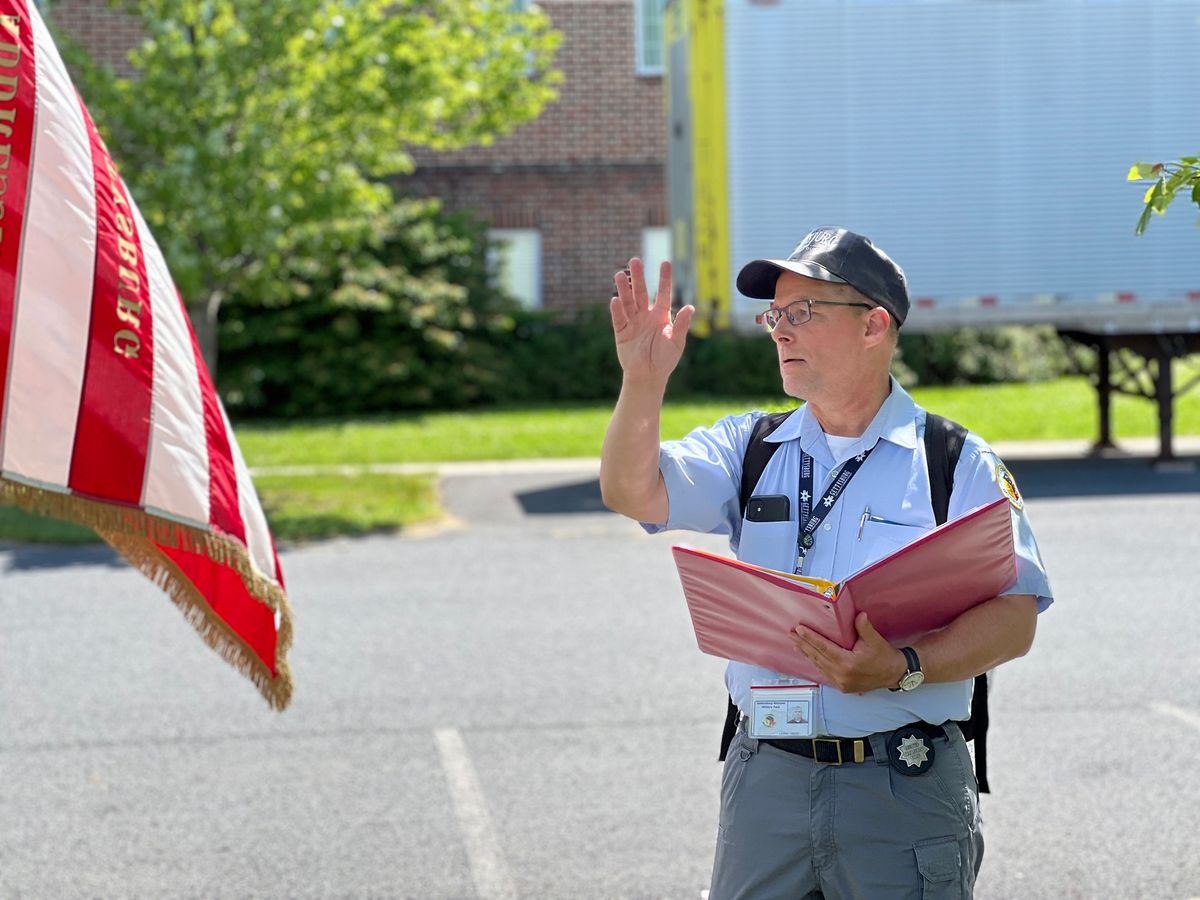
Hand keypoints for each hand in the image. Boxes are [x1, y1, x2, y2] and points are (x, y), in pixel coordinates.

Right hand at [609, 258, 693, 384]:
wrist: (649, 376)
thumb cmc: (665, 360)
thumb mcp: (677, 342)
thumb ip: (681, 324)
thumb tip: (690, 307)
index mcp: (661, 316)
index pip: (663, 293)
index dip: (664, 278)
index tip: (665, 262)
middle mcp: (646, 316)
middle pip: (641, 292)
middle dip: (638, 277)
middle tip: (634, 260)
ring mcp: (633, 323)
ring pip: (628, 302)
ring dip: (623, 289)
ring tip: (619, 275)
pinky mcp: (622, 333)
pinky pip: (618, 319)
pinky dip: (616, 310)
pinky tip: (615, 299)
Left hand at [791, 612, 906, 693]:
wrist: (895, 674)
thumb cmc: (885, 656)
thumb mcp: (875, 640)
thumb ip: (864, 627)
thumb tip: (859, 614)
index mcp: (848, 663)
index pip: (824, 648)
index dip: (811, 638)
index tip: (799, 630)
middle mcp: (842, 675)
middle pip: (818, 657)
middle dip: (804, 645)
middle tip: (791, 635)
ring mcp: (841, 683)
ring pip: (820, 666)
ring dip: (807, 654)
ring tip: (796, 644)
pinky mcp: (843, 687)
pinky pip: (825, 673)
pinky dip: (816, 664)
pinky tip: (810, 657)